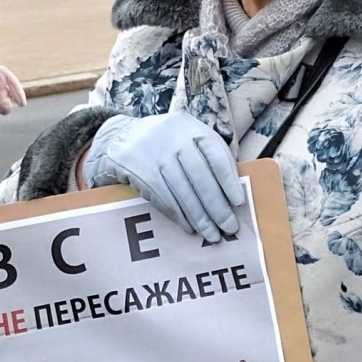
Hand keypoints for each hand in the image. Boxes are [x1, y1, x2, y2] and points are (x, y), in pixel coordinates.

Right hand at [82, 111, 243, 241]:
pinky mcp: (139, 171)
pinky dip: (178, 215)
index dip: (229, 181)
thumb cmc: (168, 142)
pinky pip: (163, 198)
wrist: (122, 136)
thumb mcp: (188, 137)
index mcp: (191, 127)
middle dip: (217, 206)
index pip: (216, 155)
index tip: (239, 203)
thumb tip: (233, 194)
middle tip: (229, 227)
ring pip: (182, 191)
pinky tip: (189, 227)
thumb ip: (209, 156)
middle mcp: (173, 138)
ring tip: (212, 234)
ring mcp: (154, 154)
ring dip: (199, 217)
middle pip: (200, 176)